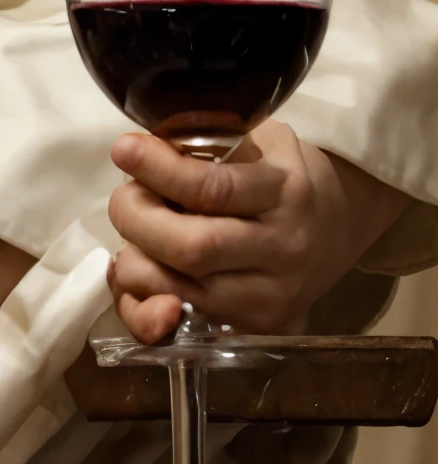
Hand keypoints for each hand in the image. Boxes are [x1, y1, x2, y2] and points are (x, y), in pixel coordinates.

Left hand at [108, 121, 407, 342]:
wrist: (340, 222)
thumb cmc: (281, 170)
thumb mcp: (255, 137)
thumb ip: (201, 138)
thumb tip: (137, 150)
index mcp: (285, 193)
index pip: (211, 189)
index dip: (157, 170)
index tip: (124, 150)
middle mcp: (284, 249)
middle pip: (191, 248)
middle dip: (136, 219)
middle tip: (126, 199)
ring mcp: (272, 297)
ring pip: (182, 291)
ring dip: (134, 262)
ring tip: (133, 237)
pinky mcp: (257, 326)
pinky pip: (183, 326)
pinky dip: (141, 306)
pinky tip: (131, 278)